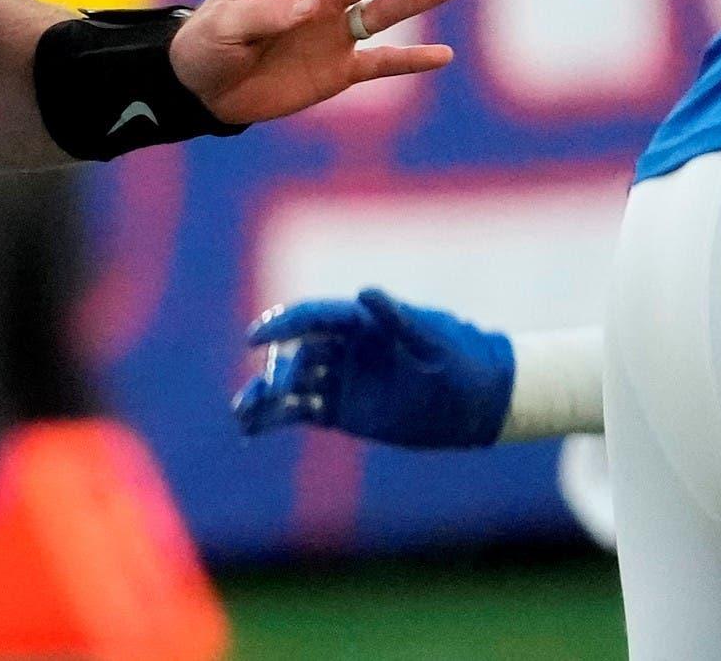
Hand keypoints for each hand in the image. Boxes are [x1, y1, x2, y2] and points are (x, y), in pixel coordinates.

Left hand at [170, 0, 455, 124]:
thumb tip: (311, 9)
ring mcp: (333, 35)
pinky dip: (411, 60)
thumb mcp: (224, 25)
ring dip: (413, 2)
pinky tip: (442, 55)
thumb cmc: (209, 44)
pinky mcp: (340, 71)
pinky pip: (382, 63)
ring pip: (381, 14)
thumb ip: (265, 15)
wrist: (207, 89)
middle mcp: (319, 2)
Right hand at [234, 288, 514, 448]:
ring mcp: (340, 380)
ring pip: (290, 384)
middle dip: (280, 369)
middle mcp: (344, 349)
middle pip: (297, 353)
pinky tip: (248, 429)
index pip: (311, 318)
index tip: (255, 338)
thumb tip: (365, 292)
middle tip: (279, 388)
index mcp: (360, 323)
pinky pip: (298, 412)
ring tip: (241, 412)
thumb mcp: (432, 339)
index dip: (281, 325)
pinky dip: (272, 419)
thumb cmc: (460, 360)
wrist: (478, 401)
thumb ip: (398, 318)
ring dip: (263, 395)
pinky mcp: (340, 411)